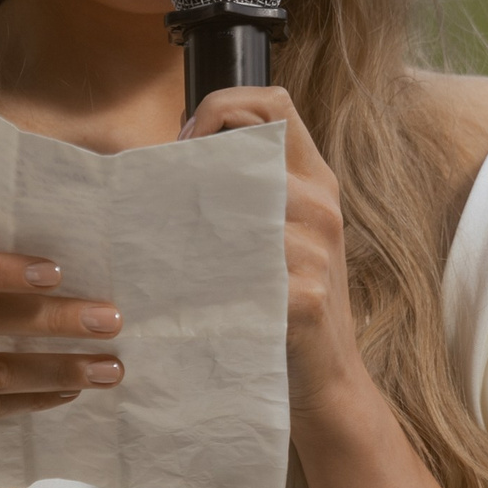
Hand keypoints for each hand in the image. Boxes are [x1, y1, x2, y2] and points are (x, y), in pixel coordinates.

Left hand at [184, 87, 372, 427]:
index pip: (272, 101)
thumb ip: (242, 194)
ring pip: (235, 196)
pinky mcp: (302, 293)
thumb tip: (169, 158)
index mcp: (315, 180)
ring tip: (163, 239)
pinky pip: (238, 262)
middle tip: (161, 191)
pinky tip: (183, 286)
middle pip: (248, 136)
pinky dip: (200, 268)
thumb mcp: (273, 236)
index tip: (186, 143)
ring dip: (187, 211)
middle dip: (192, 154)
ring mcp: (315, 248)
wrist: (326, 386)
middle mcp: (320, 203)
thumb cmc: (284, 306)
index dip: (221, 106)